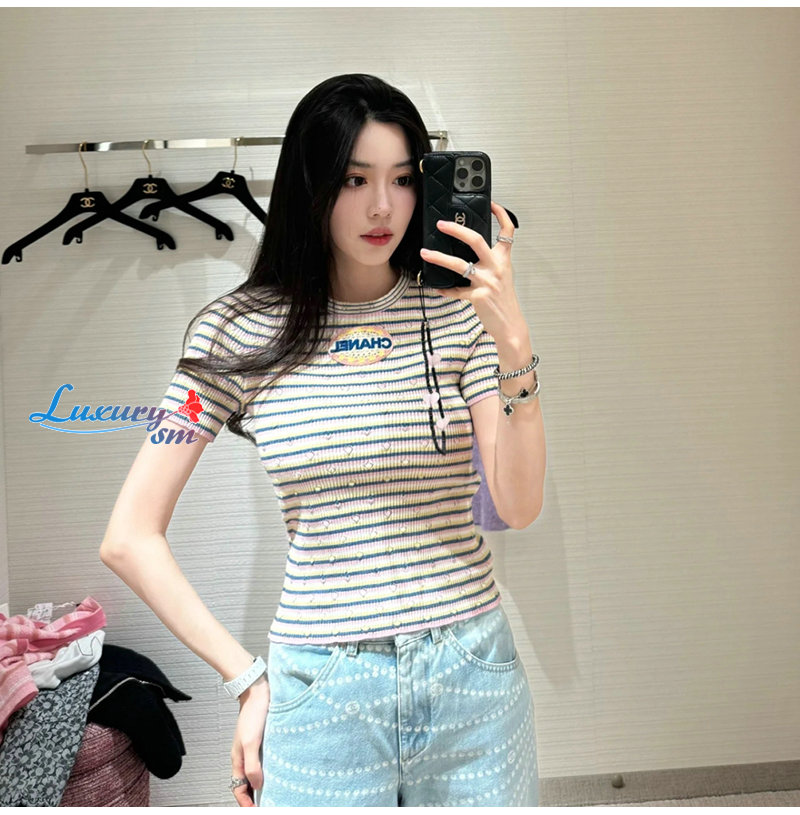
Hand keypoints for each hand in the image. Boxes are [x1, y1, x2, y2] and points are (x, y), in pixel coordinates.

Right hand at [230, 678, 269, 806]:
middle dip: (252, 796)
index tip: (256, 810)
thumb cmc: (252, 714)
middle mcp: (243, 755)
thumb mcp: (252, 742)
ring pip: (253, 772)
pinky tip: (276, 770)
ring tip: (271, 792)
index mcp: (237, 759)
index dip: (246, 802)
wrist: (257, 691)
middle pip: (244, 783)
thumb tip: (257, 784)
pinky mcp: (260, 741)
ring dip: (259, 784)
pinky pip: (261, 761)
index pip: (238, 788)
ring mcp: (251, 748)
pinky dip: (266, 770)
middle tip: (265, 804)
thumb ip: (252, 765)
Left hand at [419, 201, 527, 344]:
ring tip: (425, 253)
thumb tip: (471, 253)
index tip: (492, 203)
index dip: (501, 214)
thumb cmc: (504, 301)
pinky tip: (437, 288)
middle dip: (456, 230)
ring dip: (439, 257)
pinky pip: (456, 290)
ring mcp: (486, 281)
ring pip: (459, 264)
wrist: (510, 324)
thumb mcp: (502, 276)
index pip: (507, 231)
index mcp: (503, 260)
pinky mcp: (478, 296)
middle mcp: (496, 267)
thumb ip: (489, 263)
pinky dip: (445, 289)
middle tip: (441, 224)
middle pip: (476, 240)